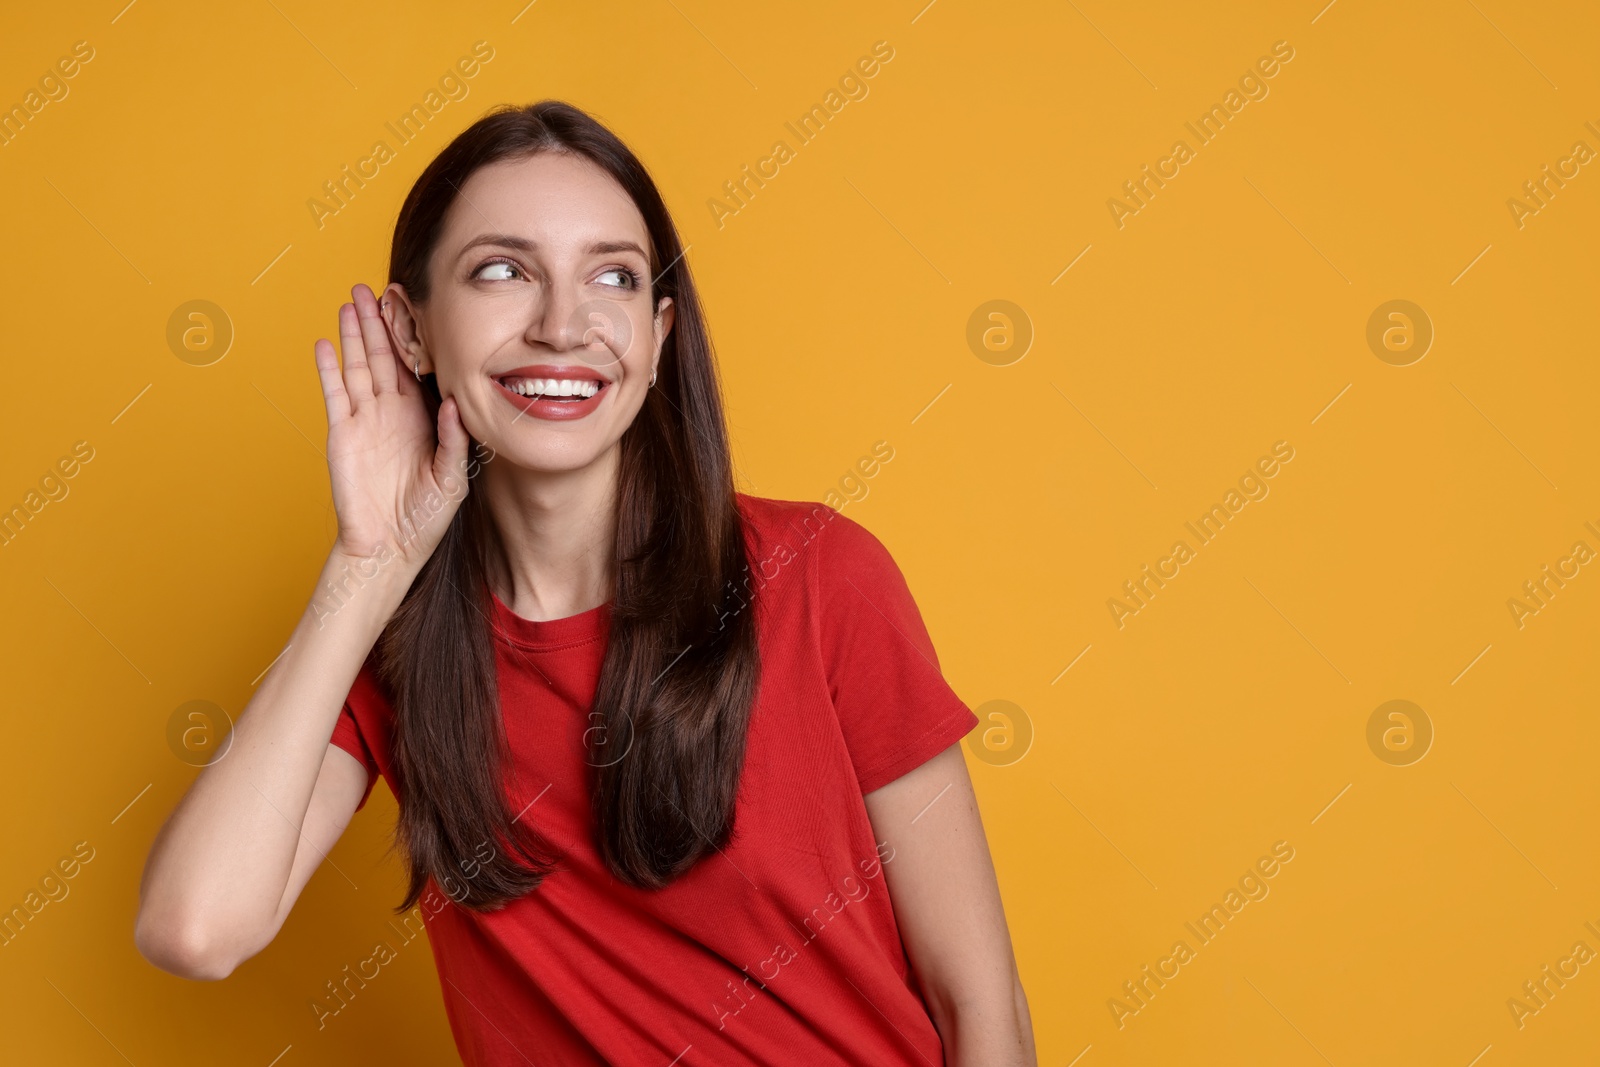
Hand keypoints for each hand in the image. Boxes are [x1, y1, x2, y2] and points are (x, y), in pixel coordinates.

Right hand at [313, 283, 470, 573]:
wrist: (389, 547)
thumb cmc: (426, 517)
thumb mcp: (452, 479)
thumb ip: (454, 441)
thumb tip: (456, 404)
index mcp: (423, 418)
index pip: (416, 368)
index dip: (412, 337)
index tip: (412, 304)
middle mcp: (392, 412)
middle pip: (384, 357)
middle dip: (379, 322)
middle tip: (373, 287)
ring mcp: (365, 420)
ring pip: (358, 367)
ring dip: (354, 335)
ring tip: (350, 302)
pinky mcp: (342, 433)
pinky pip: (334, 394)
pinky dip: (329, 369)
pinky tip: (326, 343)